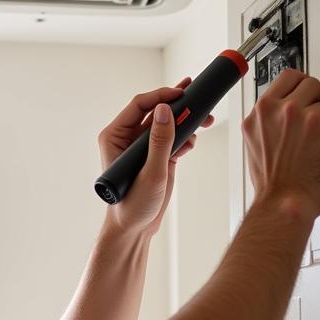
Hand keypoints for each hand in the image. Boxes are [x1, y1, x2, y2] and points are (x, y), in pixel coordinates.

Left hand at [98, 77, 214, 236]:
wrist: (136, 228)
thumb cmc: (132, 205)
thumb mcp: (150, 173)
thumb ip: (159, 141)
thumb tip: (165, 110)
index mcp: (114, 137)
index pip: (139, 105)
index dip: (161, 96)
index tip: (181, 94)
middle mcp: (127, 138)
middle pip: (155, 110)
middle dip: (177, 103)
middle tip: (197, 92)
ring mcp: (144, 147)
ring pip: (167, 123)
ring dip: (186, 120)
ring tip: (205, 118)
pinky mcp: (158, 156)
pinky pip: (173, 137)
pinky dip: (186, 136)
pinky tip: (194, 140)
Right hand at [243, 68, 319, 221]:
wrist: (283, 202)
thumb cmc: (270, 181)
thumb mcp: (255, 141)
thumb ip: (268, 119)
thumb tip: (281, 108)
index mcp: (262, 111)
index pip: (288, 77)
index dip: (298, 85)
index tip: (301, 92)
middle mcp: (284, 110)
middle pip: (310, 83)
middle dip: (312, 99)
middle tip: (309, 120)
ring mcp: (307, 120)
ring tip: (310, 143)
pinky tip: (318, 153)